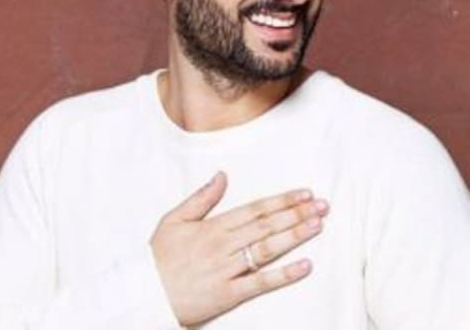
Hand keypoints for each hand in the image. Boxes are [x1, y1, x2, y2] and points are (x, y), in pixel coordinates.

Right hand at [150, 171, 329, 326]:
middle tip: (323, 206)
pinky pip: (261, 283)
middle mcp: (223, 245)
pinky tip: (305, 266)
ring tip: (318, 225)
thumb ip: (201, 198)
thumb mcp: (174, 220)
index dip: (282, 200)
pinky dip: (284, 275)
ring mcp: (227, 269)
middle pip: (267, 226)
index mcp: (213, 226)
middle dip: (297, 214)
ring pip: (267, 249)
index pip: (255, 209)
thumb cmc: (158, 257)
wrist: (145, 293)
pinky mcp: (229, 294)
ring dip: (295, 236)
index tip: (305, 193)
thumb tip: (222, 175)